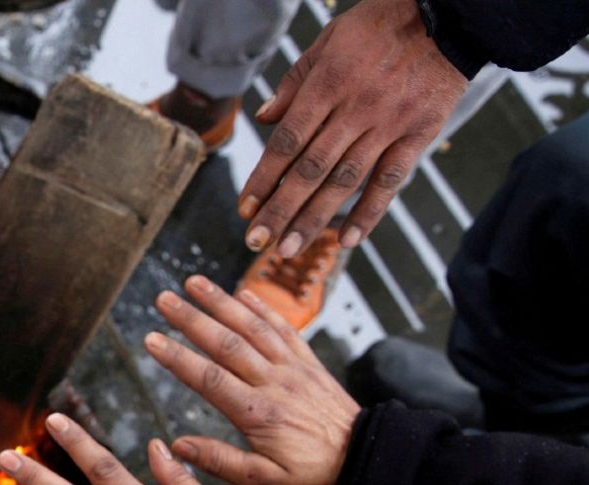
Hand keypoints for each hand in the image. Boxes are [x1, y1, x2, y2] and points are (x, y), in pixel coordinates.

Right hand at [145, 274, 360, 484]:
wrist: (365, 464)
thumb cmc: (313, 478)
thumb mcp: (263, 482)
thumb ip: (220, 461)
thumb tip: (178, 446)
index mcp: (258, 412)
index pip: (209, 378)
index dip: (177, 357)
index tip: (151, 339)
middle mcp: (275, 383)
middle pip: (226, 343)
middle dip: (192, 318)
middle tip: (163, 298)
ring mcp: (294, 369)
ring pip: (253, 327)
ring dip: (222, 302)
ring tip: (195, 282)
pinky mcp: (309, 365)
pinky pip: (284, 329)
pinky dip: (263, 308)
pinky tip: (244, 293)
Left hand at [238, 0, 464, 254]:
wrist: (447, 15)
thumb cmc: (379, 25)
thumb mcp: (329, 40)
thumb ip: (295, 82)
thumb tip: (264, 118)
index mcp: (328, 84)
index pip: (287, 141)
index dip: (264, 178)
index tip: (245, 208)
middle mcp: (356, 109)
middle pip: (311, 169)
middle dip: (280, 210)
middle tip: (257, 242)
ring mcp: (388, 124)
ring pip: (345, 181)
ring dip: (314, 220)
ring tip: (289, 251)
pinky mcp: (419, 134)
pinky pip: (391, 180)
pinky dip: (369, 212)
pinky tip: (348, 241)